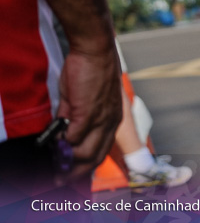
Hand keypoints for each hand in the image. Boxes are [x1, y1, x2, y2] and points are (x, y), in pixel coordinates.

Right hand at [56, 46, 121, 181]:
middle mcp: (111, 122)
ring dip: (68, 162)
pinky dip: (63, 144)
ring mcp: (100, 118)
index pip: (102, 150)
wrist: (96, 51)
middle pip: (95, 157)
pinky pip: (74, 137)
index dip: (87, 165)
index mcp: (113, 119)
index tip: (71, 174)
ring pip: (85, 152)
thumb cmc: (91, 71)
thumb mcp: (86, 99)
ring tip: (55, 166)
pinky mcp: (87, 112)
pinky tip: (55, 143)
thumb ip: (75, 117)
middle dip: (76, 172)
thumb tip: (63, 133)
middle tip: (59, 179)